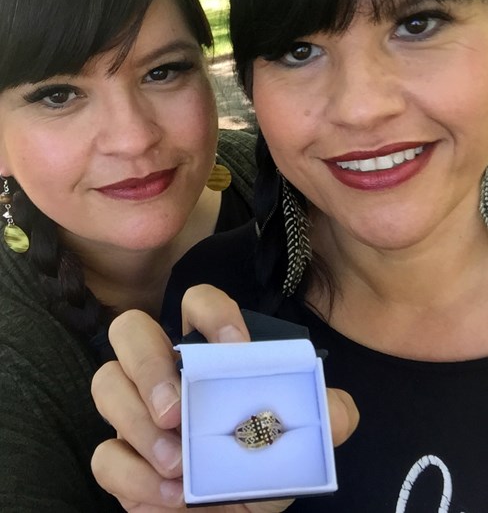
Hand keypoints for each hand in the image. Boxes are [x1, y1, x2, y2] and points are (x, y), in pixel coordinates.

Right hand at [91, 287, 358, 511]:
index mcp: (206, 354)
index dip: (211, 312)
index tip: (236, 348)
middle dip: (147, 364)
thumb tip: (336, 409)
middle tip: (177, 409)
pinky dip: (134, 477)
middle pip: (130, 328)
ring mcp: (135, 410)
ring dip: (139, 426)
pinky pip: (104, 454)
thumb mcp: (298, 440)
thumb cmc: (262, 466)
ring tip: (179, 466)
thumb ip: (324, 418)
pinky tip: (171, 496)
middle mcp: (163, 371)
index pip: (197, 302)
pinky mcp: (119, 457)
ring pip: (106, 384)